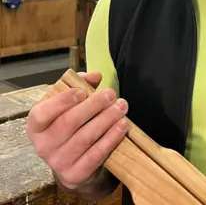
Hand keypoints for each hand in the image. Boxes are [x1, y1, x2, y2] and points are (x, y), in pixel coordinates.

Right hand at [26, 72, 128, 189]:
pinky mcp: (74, 175)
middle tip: (111, 94)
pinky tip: (122, 126)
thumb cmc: (72, 124)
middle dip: (93, 106)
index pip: (42, 114)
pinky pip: (95, 155)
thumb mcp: (71, 103)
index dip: (62, 102)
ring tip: (121, 107)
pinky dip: (111, 139)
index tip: (82, 92)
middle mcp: (43, 146)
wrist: (75, 161)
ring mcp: (58, 163)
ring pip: (84, 138)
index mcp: (36, 126)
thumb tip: (95, 76)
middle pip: (68, 123)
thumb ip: (81, 85)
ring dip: (106, 120)